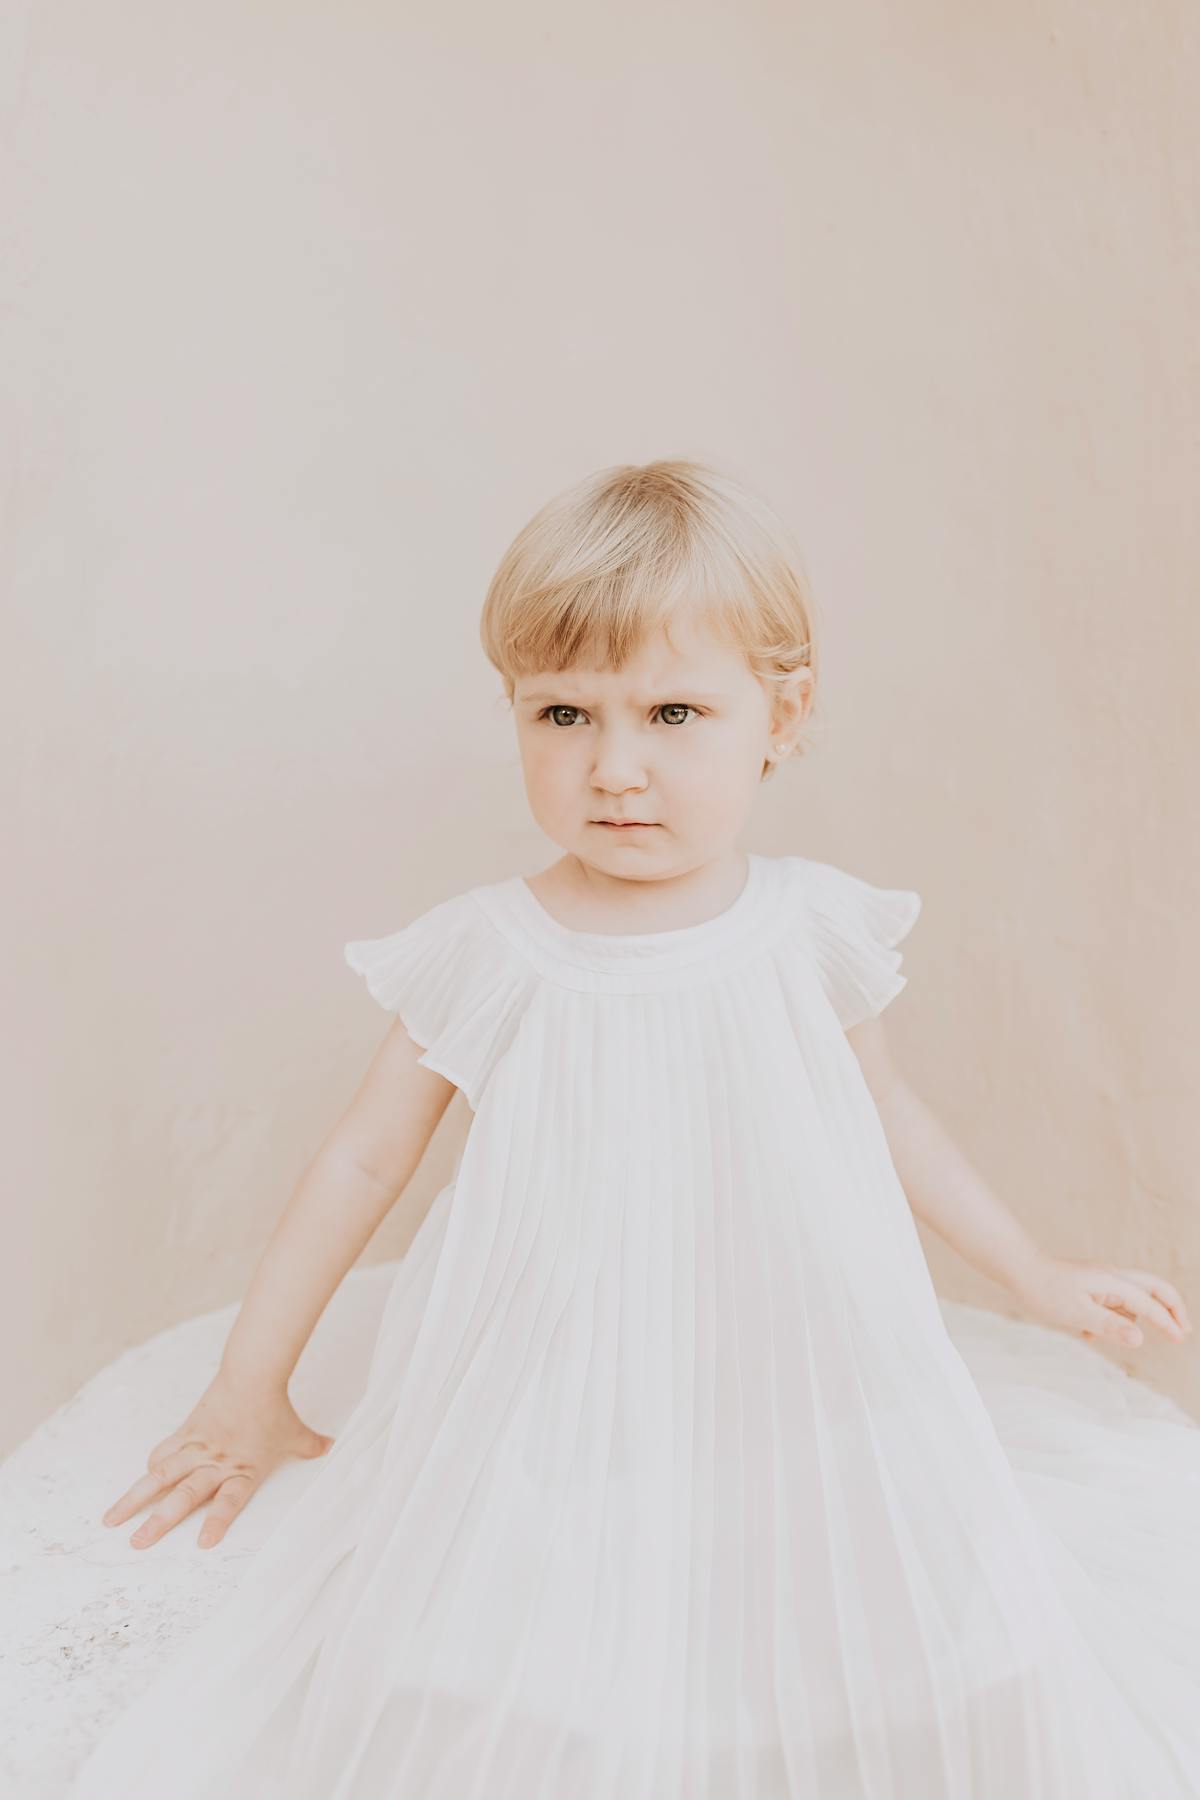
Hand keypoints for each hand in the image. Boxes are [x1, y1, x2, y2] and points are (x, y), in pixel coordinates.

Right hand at [100, 1376, 333, 1550]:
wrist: (253, 1374)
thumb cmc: (276, 1408)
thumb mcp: (296, 1434)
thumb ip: (310, 1446)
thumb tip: (334, 1447)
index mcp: (244, 1469)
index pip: (229, 1500)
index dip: (218, 1520)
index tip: (203, 1544)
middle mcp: (216, 1463)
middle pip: (184, 1494)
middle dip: (159, 1521)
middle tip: (137, 1543)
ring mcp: (197, 1448)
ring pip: (160, 1476)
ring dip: (135, 1498)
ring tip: (112, 1519)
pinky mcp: (187, 1433)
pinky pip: (164, 1454)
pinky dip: (151, 1469)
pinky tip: (136, 1487)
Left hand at [1013, 1254, 1192, 1349]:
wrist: (1019, 1269)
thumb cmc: (1045, 1290)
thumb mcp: (1076, 1313)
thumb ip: (1110, 1325)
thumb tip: (1140, 1338)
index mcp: (1113, 1282)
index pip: (1150, 1304)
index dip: (1168, 1322)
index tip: (1181, 1339)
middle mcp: (1112, 1276)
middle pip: (1155, 1287)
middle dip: (1171, 1308)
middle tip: (1183, 1331)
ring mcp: (1102, 1279)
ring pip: (1133, 1297)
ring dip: (1133, 1317)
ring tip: (1116, 1337)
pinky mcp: (1091, 1285)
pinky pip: (1112, 1302)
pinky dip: (1111, 1318)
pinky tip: (1088, 1334)